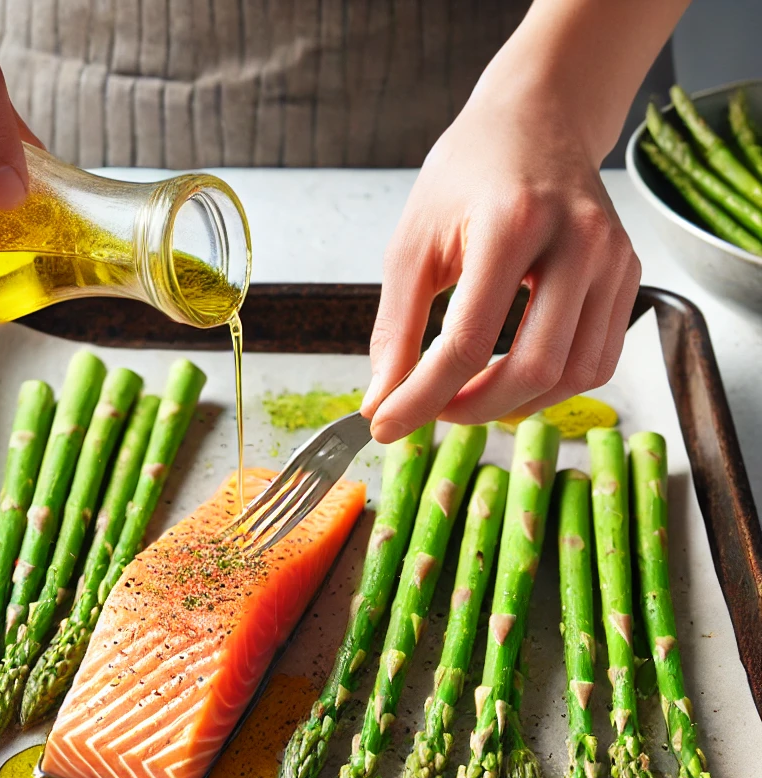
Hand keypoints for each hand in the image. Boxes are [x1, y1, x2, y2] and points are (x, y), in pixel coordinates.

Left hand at [361, 66, 640, 442]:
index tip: (384, 425)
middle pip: (533, 368)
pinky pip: (598, 360)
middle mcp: (578, 240)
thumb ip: (395, 328)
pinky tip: (510, 379)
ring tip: (466, 397)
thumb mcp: (412, 243)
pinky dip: (552, 387)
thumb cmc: (467, 173)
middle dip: (473, 410)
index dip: (421, 398)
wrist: (537, 119)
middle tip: (429, 413)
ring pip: (574, 374)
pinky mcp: (629, 275)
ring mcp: (614, 259)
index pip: (467, 341)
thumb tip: (382, 401)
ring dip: (515, 405)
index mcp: (512, 223)